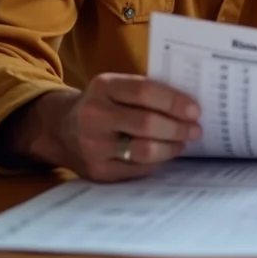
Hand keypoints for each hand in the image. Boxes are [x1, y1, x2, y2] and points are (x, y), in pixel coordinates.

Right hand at [21, 74, 201, 181]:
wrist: (61, 130)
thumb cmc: (103, 105)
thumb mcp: (115, 87)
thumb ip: (145, 91)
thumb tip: (189, 106)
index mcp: (103, 87)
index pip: (144, 91)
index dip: (174, 101)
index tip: (195, 110)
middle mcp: (94, 115)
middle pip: (147, 123)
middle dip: (178, 128)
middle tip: (195, 130)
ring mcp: (94, 146)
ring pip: (144, 150)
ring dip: (171, 148)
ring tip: (183, 142)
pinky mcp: (98, 170)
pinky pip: (137, 169)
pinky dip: (157, 162)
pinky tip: (165, 154)